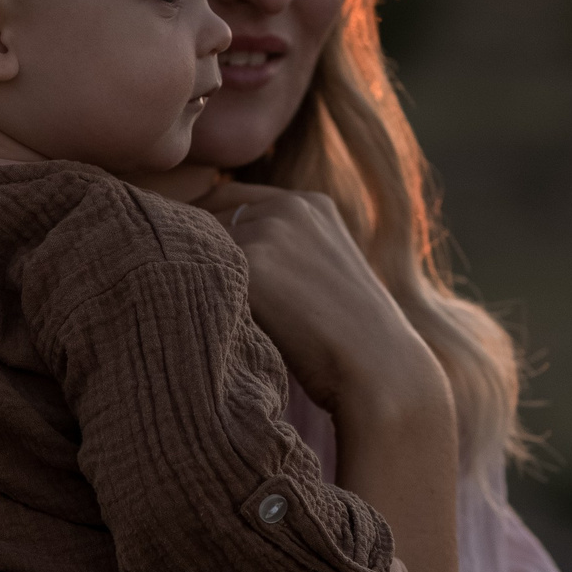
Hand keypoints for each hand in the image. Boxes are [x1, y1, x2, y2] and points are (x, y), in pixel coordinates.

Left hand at [201, 180, 439, 420]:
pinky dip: (193, 294)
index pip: (229, 199)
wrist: (380, 372)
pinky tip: (206, 323)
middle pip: (207, 215)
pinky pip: (196, 269)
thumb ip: (281, 253)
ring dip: (191, 274)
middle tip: (193, 293)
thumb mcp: (321, 276)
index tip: (200, 267)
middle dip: (195, 251)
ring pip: (195, 243)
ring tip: (201, 312)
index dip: (208, 233)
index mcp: (311, 203)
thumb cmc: (348, 343)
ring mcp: (271, 228)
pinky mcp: (254, 260)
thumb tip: (214, 258)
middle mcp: (290, 204)